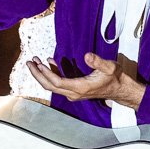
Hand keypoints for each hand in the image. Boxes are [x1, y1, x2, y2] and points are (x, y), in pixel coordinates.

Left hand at [27, 53, 145, 108]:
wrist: (120, 90)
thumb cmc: (115, 78)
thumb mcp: (109, 67)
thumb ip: (98, 62)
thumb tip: (86, 55)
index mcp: (80, 87)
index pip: (57, 82)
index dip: (45, 73)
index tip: (37, 63)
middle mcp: (74, 93)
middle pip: (50, 86)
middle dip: (38, 74)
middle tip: (29, 62)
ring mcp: (73, 93)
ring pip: (53, 86)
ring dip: (43, 74)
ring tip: (35, 61)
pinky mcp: (74, 91)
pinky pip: (59, 84)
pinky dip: (52, 74)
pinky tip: (50, 63)